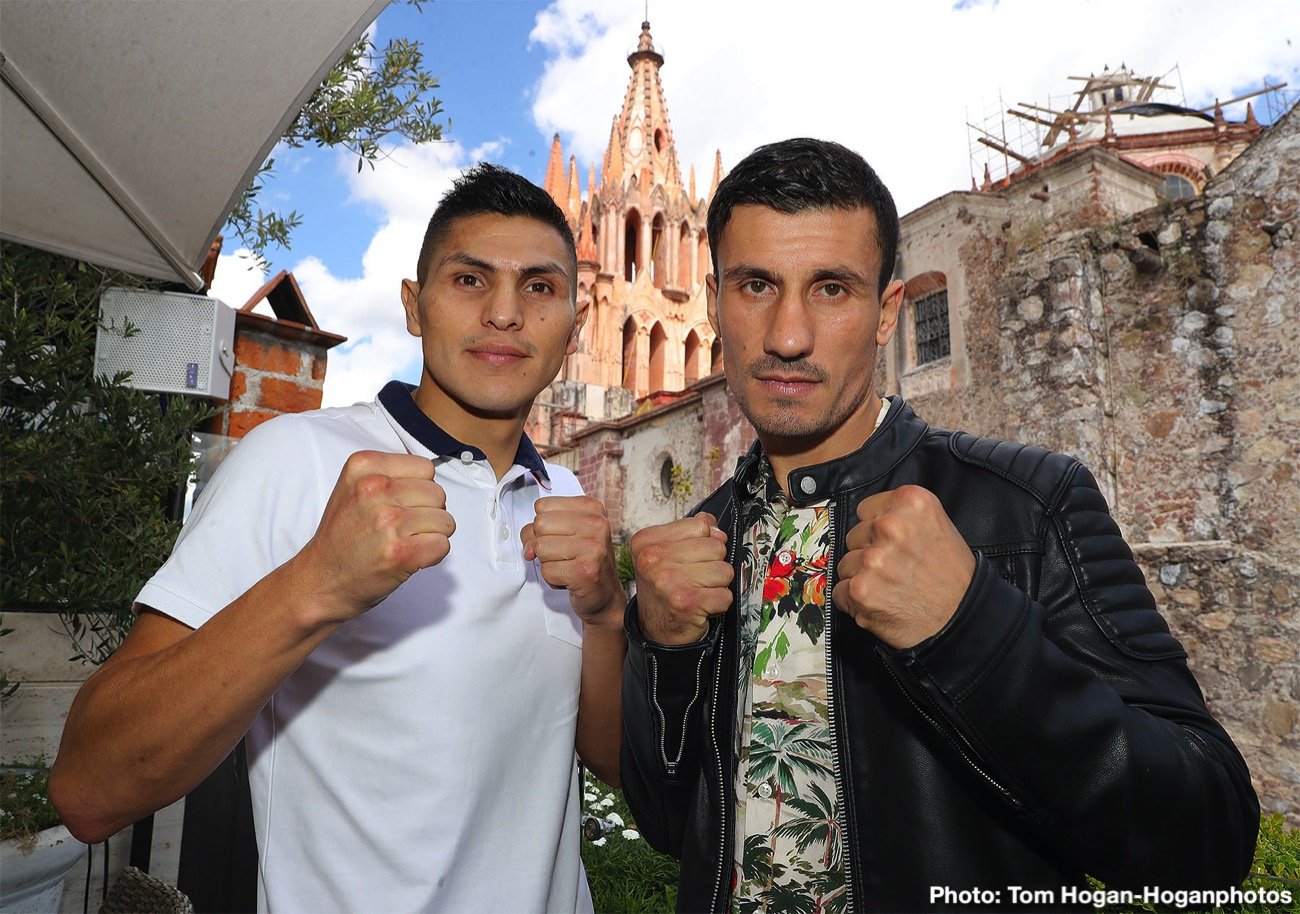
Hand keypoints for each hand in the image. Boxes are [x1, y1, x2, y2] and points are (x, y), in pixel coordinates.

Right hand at [292, 451, 454, 621]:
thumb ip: (390, 474)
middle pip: (438, 493)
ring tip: (403, 542)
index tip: (399, 505)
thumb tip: (432, 477)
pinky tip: (407, 558)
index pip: (425, 467)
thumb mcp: (353, 488)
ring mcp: (388, 521)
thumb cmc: (342, 538)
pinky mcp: (401, 552)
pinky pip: (443, 545)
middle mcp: (374, 489)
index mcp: (363, 466)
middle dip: (427, 513)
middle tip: (401, 529)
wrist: (320, 580)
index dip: (419, 489)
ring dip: (431, 535)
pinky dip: (431, 555)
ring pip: (445, 520)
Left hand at [521, 496, 623, 627]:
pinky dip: (552, 579)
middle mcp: (596, 524)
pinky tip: (570, 579)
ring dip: (548, 563)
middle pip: (539, 524)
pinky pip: (547, 571)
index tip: (559, 538)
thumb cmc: (583, 561)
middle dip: (542, 544)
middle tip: (562, 555)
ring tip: (567, 567)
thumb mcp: (566, 533)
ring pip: (540, 548)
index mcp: (592, 508)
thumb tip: (529, 549)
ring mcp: (593, 548)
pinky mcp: (586, 572)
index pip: (542, 506)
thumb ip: (540, 529)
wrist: (605, 595)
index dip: (542, 526)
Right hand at [630, 513, 732, 644]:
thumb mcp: (668, 551)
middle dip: (713, 565)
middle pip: (716, 547)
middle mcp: (653, 559)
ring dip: (717, 585)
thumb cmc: (665, 589)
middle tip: (694, 580)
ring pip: (725, 570)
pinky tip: (702, 607)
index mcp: (647, 540)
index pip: (701, 525)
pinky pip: (726, 595)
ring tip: (698, 592)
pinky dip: (719, 604)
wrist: (656, 630)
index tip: (690, 560)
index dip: (704, 543)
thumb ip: (692, 531)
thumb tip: (717, 530)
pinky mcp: (686, 603)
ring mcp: (668, 581)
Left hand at [831, 486, 974, 648]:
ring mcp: (873, 559)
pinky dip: (854, 601)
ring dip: (861, 578)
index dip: (876, 529)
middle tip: (896, 570)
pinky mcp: (860, 589)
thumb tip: (870, 521)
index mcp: (911, 503)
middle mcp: (890, 526)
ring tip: (891, 588)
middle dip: (868, 553)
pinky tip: (880, 603)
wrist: (962, 621)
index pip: (865, 510)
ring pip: (845, 564)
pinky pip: (839, 591)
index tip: (891, 544)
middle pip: (854, 536)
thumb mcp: (938, 527)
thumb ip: (902, 516)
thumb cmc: (953, 578)